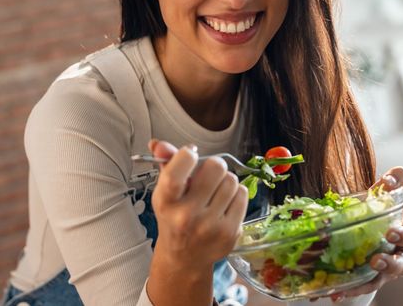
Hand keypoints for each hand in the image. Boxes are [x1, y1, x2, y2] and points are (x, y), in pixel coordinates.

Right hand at [149, 139, 248, 268]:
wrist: (184, 257)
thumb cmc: (175, 218)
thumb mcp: (165, 192)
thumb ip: (166, 164)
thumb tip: (159, 144)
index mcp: (166, 202)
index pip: (179, 168)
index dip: (188, 154)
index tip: (191, 155)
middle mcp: (186, 216)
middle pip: (215, 167)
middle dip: (213, 166)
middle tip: (207, 176)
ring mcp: (210, 226)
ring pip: (231, 180)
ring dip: (225, 181)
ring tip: (215, 192)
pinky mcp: (230, 232)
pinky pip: (242, 194)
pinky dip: (236, 194)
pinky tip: (224, 204)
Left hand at [311, 167, 402, 302]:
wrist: (370, 227)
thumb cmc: (381, 210)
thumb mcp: (386, 196)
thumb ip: (393, 184)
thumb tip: (398, 172)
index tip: (391, 233)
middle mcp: (399, 255)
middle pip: (402, 265)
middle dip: (390, 264)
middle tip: (376, 261)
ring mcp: (384, 270)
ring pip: (380, 280)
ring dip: (366, 283)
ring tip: (349, 286)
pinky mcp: (368, 278)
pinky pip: (358, 287)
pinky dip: (346, 290)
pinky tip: (332, 294)